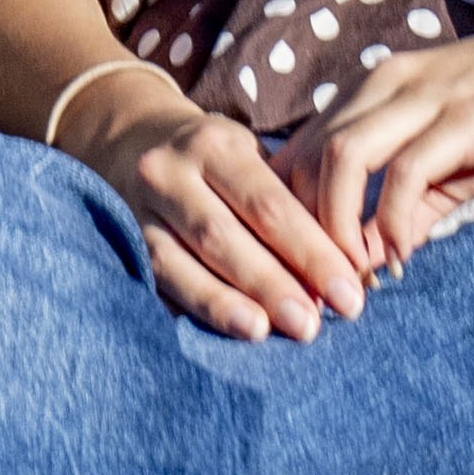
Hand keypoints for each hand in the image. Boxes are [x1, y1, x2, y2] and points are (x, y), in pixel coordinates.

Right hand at [58, 72, 364, 339]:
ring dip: (226, 304)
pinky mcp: (123, 243)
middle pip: (223, 236)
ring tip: (264, 333)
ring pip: (181, 263)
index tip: (349, 294)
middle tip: (313, 326)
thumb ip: (289, 208)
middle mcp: (171, 172)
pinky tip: (223, 333)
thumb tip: (340, 278)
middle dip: (272, 284)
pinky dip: (192, 309)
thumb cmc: (217, 161)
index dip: (311, 252)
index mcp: (216, 144)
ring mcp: (139, 210)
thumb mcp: (249, 159)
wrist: (133, 141)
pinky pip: (156, 282)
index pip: (269, 204)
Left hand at [272, 11, 473, 275]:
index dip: (287, 220)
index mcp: (374, 91)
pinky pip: (406, 170)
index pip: (300, 153)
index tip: (300, 277)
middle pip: (305, 159)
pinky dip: (392, 220)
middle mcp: (384, 84)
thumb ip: (411, 206)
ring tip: (351, 282)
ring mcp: (423, 94)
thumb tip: (373, 261)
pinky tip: (401, 258)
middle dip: (300, 236)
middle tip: (317, 295)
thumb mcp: (456, 161)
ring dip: (335, 229)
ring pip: (340, 158)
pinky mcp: (463, 114)